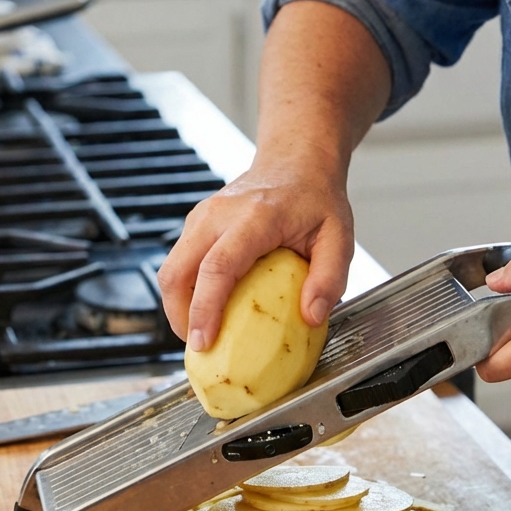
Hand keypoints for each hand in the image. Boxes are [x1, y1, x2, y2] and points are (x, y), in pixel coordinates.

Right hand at [157, 148, 353, 350]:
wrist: (295, 161)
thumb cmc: (316, 199)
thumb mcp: (338, 237)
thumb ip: (330, 278)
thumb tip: (310, 317)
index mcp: (254, 217)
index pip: (217, 266)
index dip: (205, 308)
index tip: (202, 342)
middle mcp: (218, 214)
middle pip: (177, 271)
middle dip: (179, 317)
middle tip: (199, 349)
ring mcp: (202, 216)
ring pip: (171, 269)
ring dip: (179, 307)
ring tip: (202, 334)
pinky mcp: (196, 224)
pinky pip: (179, 263)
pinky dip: (185, 292)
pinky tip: (205, 310)